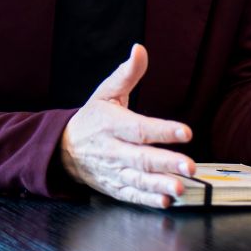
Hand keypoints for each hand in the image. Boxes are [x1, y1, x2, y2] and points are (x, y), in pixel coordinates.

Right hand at [60, 44, 197, 208]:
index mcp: (111, 124)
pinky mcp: (112, 187)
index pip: (139, 128)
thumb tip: (140, 49)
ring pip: (137, 180)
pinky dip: (147, 200)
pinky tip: (165, 201)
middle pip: (140, 158)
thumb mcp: (106, 92)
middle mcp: (112, 150)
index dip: (163, 130)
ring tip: (180, 188)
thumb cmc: (92, 118)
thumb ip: (127, 73)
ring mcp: (112, 171)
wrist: (61, 149)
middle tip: (190, 166)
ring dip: (159, 185)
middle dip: (166, 163)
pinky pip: (130, 195)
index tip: (186, 132)